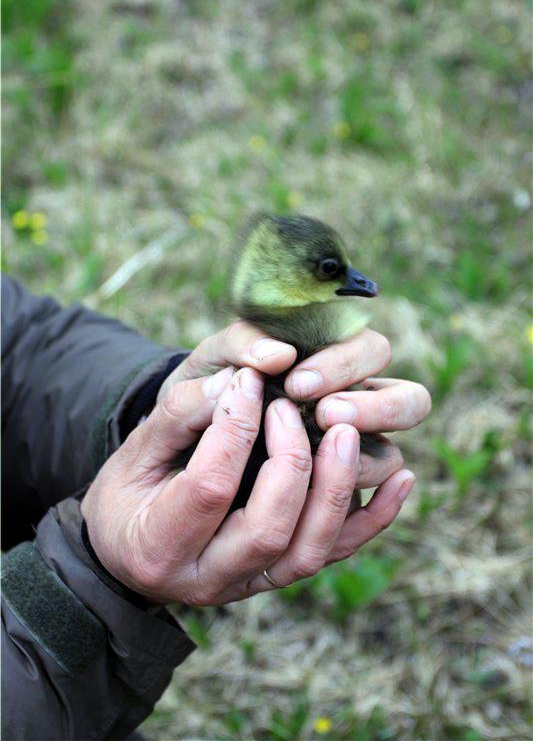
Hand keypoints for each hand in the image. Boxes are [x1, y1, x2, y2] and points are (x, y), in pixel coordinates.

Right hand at [81, 366, 415, 604]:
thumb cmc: (125, 495)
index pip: (209, 487)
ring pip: (311, 550)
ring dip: (335, 486)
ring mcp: (252, 584)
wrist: (129, 549)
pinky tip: (403, 479)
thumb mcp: (132, 453)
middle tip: (290, 403)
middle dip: (289, 458)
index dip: (234, 427)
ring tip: (344, 428)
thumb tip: (243, 380)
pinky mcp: (282, 575)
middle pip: (270, 528)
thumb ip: (179, 416)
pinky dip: (375, 520)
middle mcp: (210, 579)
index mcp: (160, 545)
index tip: (247, 381)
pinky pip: (337, 555)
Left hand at [160, 322, 431, 488]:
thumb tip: (275, 355)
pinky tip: (367, 495)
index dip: (345, 365)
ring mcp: (345, 459)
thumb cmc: (194, 397)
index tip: (295, 382)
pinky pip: (367, 517)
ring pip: (389, 460)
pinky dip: (376, 510)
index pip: (372, 350)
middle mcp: (349, 407)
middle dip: (374, 407)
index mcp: (326, 363)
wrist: (168, 452)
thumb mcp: (203, 364)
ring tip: (316, 455)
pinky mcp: (328, 508)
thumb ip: (236, 349)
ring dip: (361, 460)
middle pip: (411, 401)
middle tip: (323, 413)